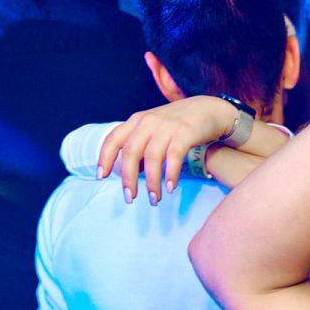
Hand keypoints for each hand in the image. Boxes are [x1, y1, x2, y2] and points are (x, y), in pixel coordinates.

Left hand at [97, 96, 241, 204]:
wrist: (209, 109)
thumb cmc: (179, 125)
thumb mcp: (155, 130)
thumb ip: (141, 147)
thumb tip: (131, 172)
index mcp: (137, 121)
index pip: (113, 139)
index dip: (104, 158)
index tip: (101, 177)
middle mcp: (148, 122)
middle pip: (131, 152)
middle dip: (128, 178)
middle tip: (130, 199)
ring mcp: (167, 126)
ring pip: (152, 157)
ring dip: (151, 182)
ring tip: (154, 200)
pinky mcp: (185, 132)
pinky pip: (174, 155)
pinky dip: (171, 173)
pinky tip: (170, 188)